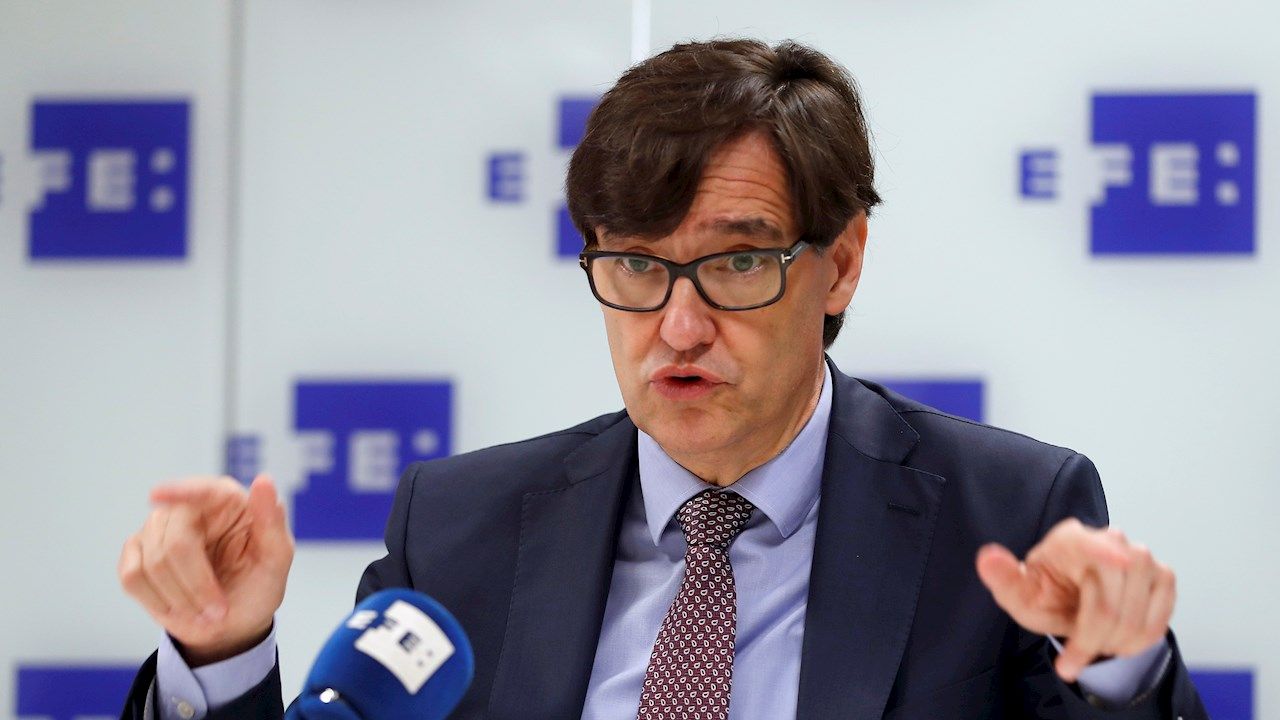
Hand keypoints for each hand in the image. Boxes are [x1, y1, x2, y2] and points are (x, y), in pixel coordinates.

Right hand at [118, 474, 294, 665]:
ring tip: (205, 612)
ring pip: (152, 563)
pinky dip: (157, 600)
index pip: (202, 491)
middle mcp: (188, 507)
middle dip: (197, 585)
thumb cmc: (258, 585)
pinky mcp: (137, 552)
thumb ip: (272, 521)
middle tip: (218, 611)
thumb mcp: (277, 559)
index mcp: (226, 500)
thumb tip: (264, 480)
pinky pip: (131, 576)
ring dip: (180, 598)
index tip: (156, 496)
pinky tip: (178, 607)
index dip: (179, 492)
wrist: (233, 622)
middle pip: (175, 543)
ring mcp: (158, 528)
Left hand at [975, 518, 1174, 681]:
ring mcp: (1142, 557)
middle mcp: (1111, 540)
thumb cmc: (1045, 593)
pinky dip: (1138, 640)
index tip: (1120, 559)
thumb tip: (987, 558)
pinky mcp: (1163, 576)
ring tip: (1095, 644)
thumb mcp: (1019, 593)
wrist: (1073, 599)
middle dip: (1092, 639)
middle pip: (1110, 602)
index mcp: (1070, 539)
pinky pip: (1158, 619)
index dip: (1106, 550)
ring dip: (1115, 643)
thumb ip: (1003, 578)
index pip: (1089, 543)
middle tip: (1074, 657)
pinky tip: (1118, 640)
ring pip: (1136, 615)